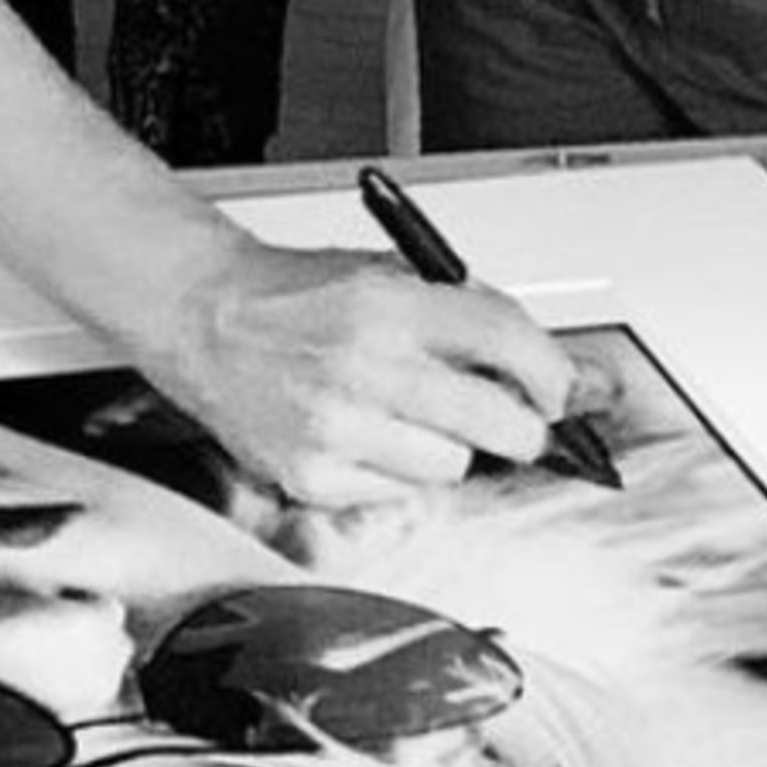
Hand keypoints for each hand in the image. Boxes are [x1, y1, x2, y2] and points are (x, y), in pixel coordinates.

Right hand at [149, 236, 575, 507]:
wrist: (205, 316)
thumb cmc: (297, 292)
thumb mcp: (388, 273)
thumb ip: (467, 313)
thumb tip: (552, 365)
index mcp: (390, 305)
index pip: (508, 343)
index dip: (553, 373)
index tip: (561, 389)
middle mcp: (365, 368)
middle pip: (499, 425)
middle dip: (521, 424)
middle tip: (513, 415)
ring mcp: (336, 430)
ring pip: (454, 468)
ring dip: (451, 446)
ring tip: (411, 412)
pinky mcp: (311, 477)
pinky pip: (399, 492)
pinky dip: (398, 470)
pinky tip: (368, 434)